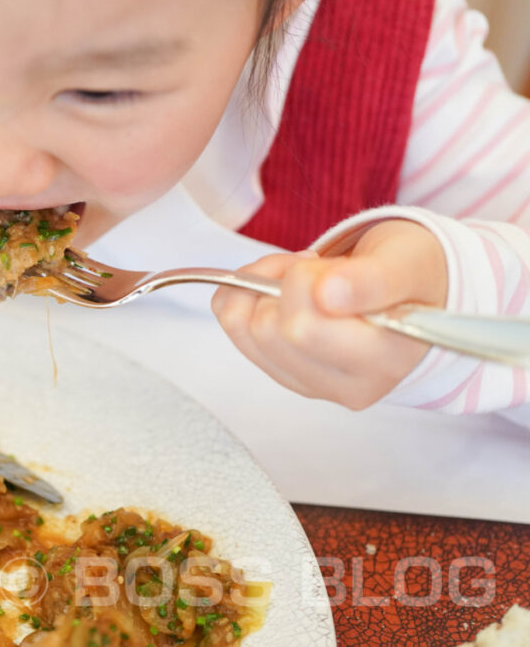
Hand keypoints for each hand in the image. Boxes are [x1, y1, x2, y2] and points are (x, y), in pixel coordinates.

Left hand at [211, 220, 446, 408]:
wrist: (414, 290)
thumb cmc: (412, 274)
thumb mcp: (404, 263)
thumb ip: (373, 279)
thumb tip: (327, 294)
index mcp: (387, 361)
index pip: (305, 329)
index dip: (302, 282)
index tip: (329, 265)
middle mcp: (348, 385)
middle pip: (269, 331)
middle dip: (284, 282)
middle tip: (316, 266)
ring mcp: (312, 384)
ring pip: (246, 330)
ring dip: (262, 285)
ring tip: (304, 274)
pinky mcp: (284, 374)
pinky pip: (234, 328)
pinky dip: (245, 293)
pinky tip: (283, 287)